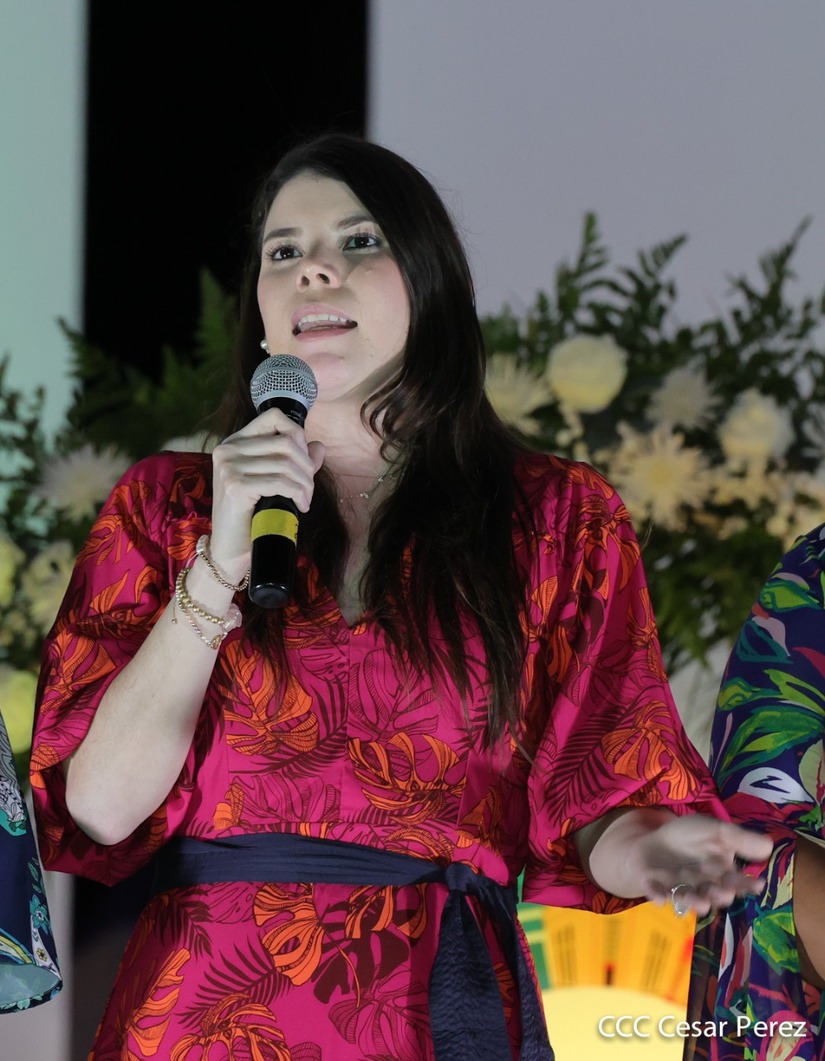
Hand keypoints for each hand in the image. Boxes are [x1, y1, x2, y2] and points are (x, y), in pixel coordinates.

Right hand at [209, 408, 325, 580]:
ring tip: (305, 500)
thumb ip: (295, 462)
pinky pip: (280, 482)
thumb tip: (319, 446)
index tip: (304, 462)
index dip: (297, 435)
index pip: (274, 417)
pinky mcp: (235, 486)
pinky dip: (298, 494)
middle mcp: (228, 449)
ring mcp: (229, 467)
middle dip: (306, 467)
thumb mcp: (274, 483)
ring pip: (286, 463)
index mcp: (235, 442)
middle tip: (308, 489)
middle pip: (285, 442)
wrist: (230, 550)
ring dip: (305, 484)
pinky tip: (300, 506)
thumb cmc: (252, 516)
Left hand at [635, 812, 772, 914]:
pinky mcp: (655, 888)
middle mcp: (702, 887)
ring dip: (694, 902)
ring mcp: (679, 889)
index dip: (746, 884)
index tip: (757, 884)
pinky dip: (659, 896)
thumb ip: (738, 838)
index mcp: (719, 874)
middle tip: (724, 893)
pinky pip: (658, 894)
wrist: (653, 840)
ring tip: (701, 902)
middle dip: (720, 895)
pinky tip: (659, 898)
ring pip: (689, 899)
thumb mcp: (714, 830)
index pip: (736, 881)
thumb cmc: (688, 837)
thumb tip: (769, 845)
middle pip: (714, 894)